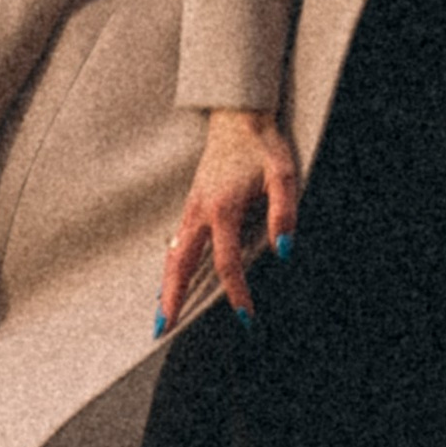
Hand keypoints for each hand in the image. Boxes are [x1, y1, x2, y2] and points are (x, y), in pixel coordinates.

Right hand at [157, 108, 297, 329]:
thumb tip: (283, 250)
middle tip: (164, 329)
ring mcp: (192, 207)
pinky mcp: (192, 204)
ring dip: (166, 285)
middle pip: (179, 263)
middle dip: (172, 297)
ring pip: (173, 254)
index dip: (236, 292)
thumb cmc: (262, 146)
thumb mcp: (283, 175)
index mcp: (223, 208)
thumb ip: (283, 213)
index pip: (225, 262)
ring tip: (162, 314)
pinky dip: (170, 266)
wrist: (238, 117)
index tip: (246, 316)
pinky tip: (170, 280)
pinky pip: (176, 242)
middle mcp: (200, 211)